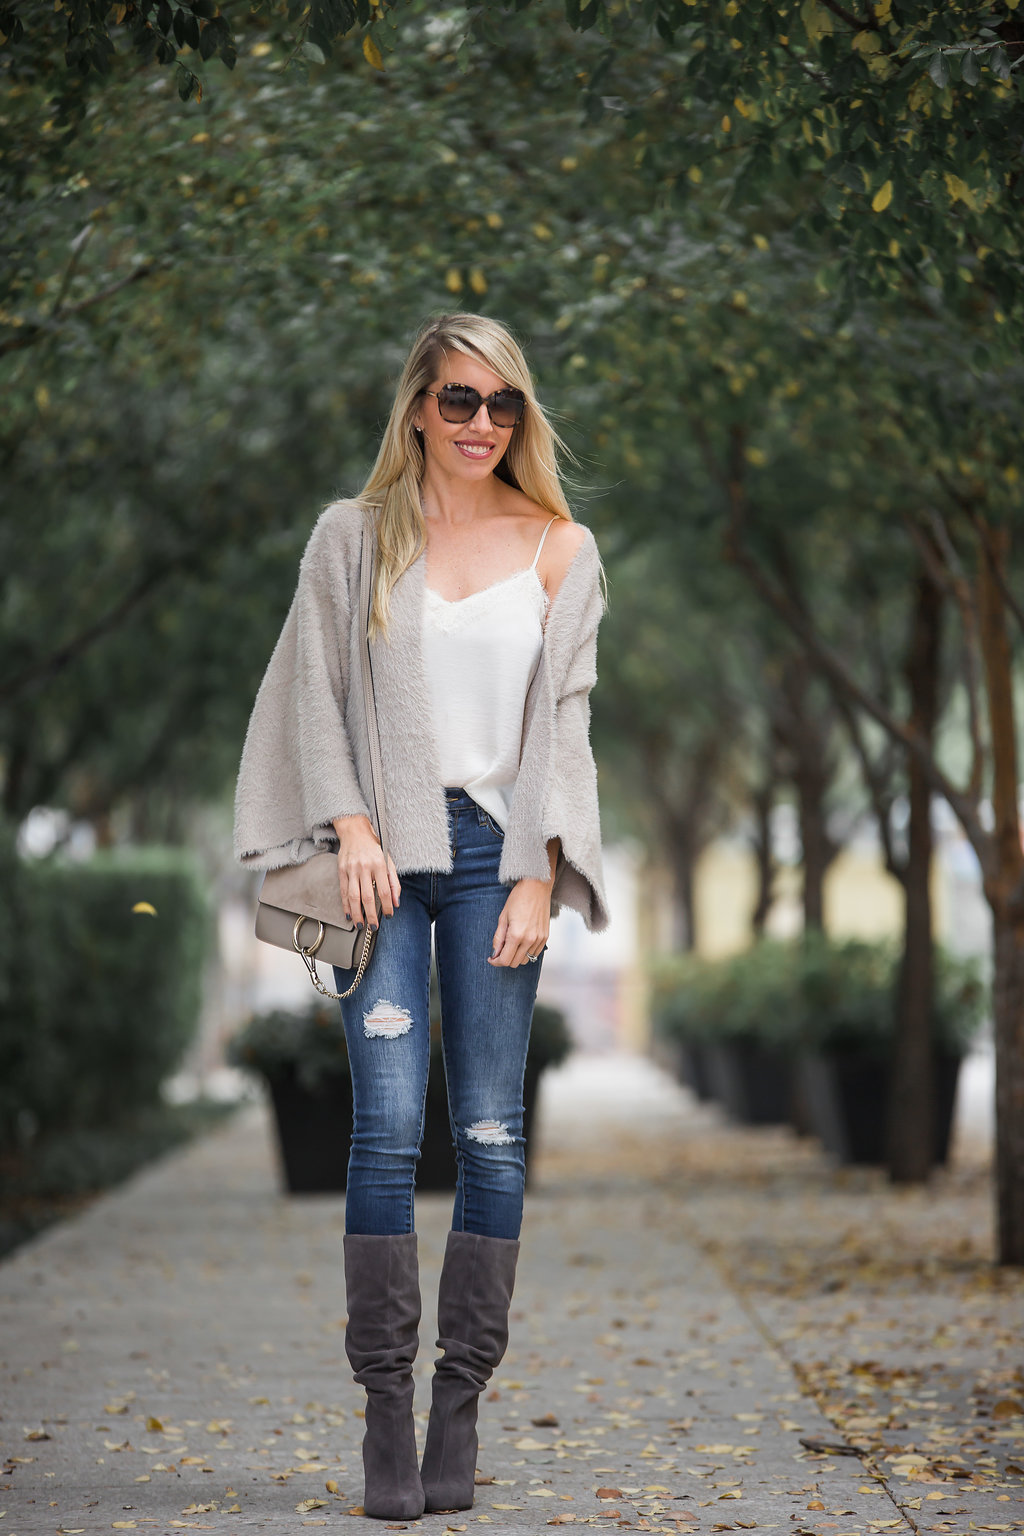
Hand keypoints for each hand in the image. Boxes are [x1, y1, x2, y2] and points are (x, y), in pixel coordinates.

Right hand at [332, 814, 400, 930]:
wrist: (355, 831)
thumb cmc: (373, 846)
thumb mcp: (388, 860)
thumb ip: (394, 881)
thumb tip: (396, 902)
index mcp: (379, 864)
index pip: (384, 890)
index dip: (386, 906)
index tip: (388, 915)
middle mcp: (364, 867)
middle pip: (367, 896)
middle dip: (371, 915)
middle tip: (373, 926)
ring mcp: (351, 869)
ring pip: (353, 896)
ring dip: (356, 913)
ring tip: (360, 924)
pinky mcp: (341, 870)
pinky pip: (343, 891)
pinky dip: (345, 905)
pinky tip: (348, 914)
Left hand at [489, 878, 551, 968]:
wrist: (536, 887)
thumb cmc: (518, 898)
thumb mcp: (503, 918)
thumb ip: (498, 938)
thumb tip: (495, 953)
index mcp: (516, 935)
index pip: (505, 960)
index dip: (496, 962)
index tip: (491, 958)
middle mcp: (530, 940)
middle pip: (515, 963)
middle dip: (505, 959)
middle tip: (500, 950)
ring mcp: (539, 939)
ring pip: (526, 960)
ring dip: (516, 956)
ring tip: (511, 945)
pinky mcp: (545, 937)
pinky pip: (535, 954)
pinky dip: (527, 952)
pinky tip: (521, 942)